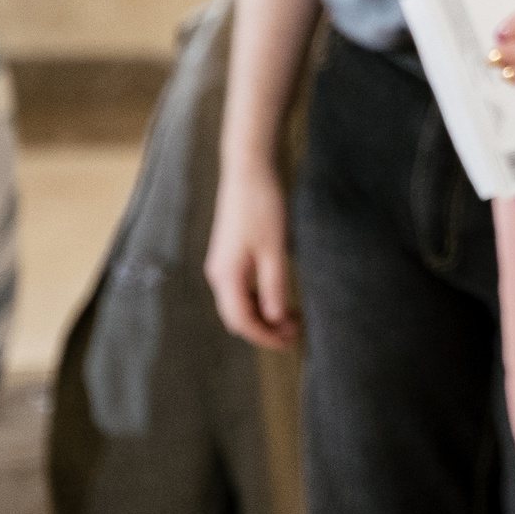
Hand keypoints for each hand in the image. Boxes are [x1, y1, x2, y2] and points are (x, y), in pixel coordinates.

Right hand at [205, 161, 300, 350]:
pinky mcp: (229, 254)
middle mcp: (218, 274)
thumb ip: (273, 285)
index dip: (265, 337)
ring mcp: (222, 264)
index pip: (242, 321)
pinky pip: (241, 287)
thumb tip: (274, 319)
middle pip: (238, 315)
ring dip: (263, 313)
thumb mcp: (274, 248)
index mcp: (226, 276)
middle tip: (296, 331)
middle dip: (265, 328)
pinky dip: (259, 297)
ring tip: (292, 316)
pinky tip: (278, 296)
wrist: (248, 170)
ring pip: (239, 302)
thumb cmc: (261, 206)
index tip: (290, 343)